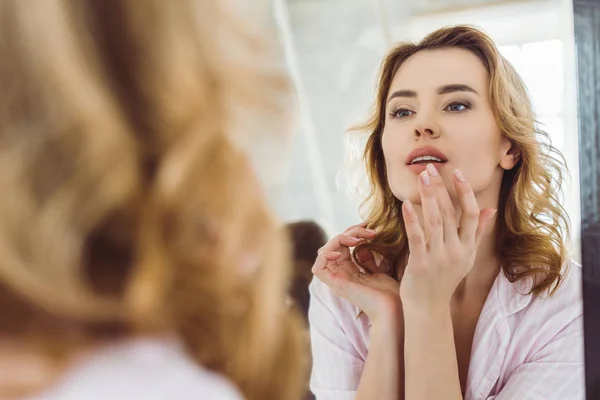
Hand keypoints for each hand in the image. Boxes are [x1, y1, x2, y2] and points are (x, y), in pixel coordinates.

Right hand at [312, 223, 400, 323]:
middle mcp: (341, 273)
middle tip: (367, 230)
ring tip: (356, 240)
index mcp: (350, 270)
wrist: (394, 307)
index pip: (342, 245)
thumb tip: (362, 244)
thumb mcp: (377, 269)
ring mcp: (337, 279)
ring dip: (338, 240)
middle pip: (333, 245)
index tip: (368, 226)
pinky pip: (318, 268)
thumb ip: (367, 258)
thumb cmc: (390, 293)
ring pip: (324, 252)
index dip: (351, 232)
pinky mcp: (336, 284)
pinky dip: (325, 256)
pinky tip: (340, 252)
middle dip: (349, 232)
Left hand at [399, 164, 495, 312]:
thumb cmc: (445, 279)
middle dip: (440, 188)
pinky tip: (406, 204)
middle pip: (450, 213)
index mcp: (468, 247)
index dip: (465, 192)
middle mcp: (456, 251)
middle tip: (430, 167)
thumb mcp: (466, 257)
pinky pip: (417, 237)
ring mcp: (439, 257)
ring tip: (422, 176)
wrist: (428, 307)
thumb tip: (490, 209)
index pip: (471, 214)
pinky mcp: (421, 263)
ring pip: (435, 220)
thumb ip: (477, 232)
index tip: (457, 172)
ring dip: (428, 196)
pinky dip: (412, 219)